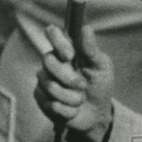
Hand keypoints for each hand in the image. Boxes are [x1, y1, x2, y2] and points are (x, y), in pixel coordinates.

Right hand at [33, 25, 113, 141]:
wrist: (96, 113)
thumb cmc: (100, 85)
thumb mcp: (101, 67)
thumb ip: (91, 50)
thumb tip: (85, 27)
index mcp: (66, 49)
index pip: (52, 33)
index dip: (57, 41)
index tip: (70, 55)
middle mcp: (52, 61)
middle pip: (47, 61)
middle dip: (69, 78)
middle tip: (83, 86)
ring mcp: (44, 79)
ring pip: (49, 86)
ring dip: (71, 98)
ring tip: (80, 100)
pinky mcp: (40, 97)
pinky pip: (50, 104)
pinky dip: (67, 110)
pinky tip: (73, 109)